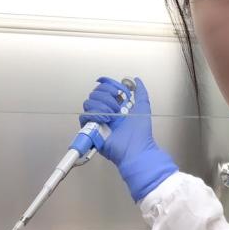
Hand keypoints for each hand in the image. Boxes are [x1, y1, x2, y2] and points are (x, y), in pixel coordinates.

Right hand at [80, 77, 177, 200]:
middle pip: (95, 93)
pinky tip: (105, 120)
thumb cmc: (140, 133)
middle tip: (117, 107)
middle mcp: (105, 111)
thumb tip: (137, 80)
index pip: (104, 88)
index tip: (116, 90)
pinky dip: (95, 115)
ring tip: (112, 116)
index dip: (108, 85)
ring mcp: (97, 120)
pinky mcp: (91, 129)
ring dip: (102, 106)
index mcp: (116, 105)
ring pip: (89, 102)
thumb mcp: (143, 108)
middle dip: (107, 96)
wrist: (135, 149)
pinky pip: (85, 116)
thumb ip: (141, 92)